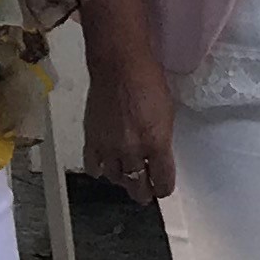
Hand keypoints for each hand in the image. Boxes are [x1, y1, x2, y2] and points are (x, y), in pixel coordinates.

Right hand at [82, 41, 176, 203]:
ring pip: (116, 179)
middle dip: (144, 192)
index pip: (162, 181)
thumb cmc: (149, 82)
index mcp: (156, 143)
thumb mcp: (167, 113)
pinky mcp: (92, 141)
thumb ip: (162, 140)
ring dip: (123, 181)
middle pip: (138, 187)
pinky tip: (106, 166)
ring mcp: (110, 148)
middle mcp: (133, 151)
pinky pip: (94, 167)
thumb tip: (158, 156)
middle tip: (145, 193)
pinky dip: (100, 170)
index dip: (164, 188)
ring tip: (127, 177)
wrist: (119, 66)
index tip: (163, 187)